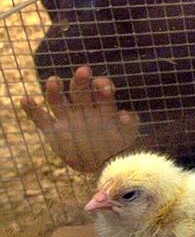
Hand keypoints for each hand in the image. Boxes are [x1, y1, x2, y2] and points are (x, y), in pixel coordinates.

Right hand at [20, 66, 139, 172]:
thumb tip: (126, 115)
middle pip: (79, 90)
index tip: (106, 87)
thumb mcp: (127, 136)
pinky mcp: (54, 131)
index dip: (102, 86)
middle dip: (81, 80)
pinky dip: (32, 109)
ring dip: (54, 90)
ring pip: (57, 100)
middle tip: (84, 71)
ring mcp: (67, 118)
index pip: (100, 88)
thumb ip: (128, 125)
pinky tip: (25, 99)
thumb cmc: (118, 146)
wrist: (105, 165)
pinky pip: (40, 118)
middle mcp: (83, 108)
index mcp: (101, 105)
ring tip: (54, 81)